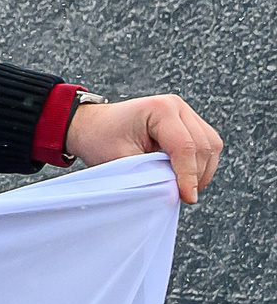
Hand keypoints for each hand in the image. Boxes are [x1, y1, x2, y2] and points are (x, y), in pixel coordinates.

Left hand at [65, 94, 221, 202]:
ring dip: (202, 170)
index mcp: (159, 109)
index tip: (187, 198)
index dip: (188, 175)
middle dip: (196, 175)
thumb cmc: (101, 139)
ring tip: (184, 188)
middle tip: (182, 196)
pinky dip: (201, 164)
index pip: (185, 146)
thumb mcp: (120, 161)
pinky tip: (186, 177)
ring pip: (211, 145)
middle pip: (203, 146)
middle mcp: (176, 106)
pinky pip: (207, 144)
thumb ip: (150, 176)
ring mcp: (185, 112)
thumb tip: (176, 193)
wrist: (93, 125)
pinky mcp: (188, 121)